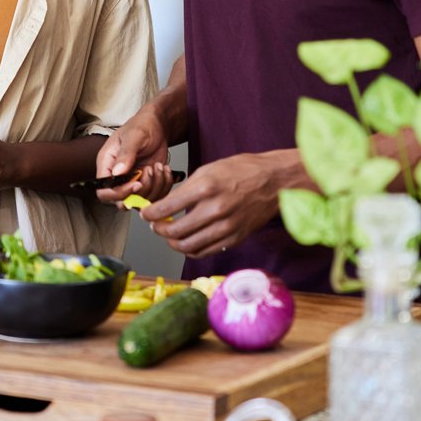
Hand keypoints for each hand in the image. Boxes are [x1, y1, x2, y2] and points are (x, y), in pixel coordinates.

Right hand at [96, 106, 171, 204]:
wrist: (157, 126)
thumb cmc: (142, 126)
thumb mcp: (134, 136)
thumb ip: (125, 154)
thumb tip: (117, 172)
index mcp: (107, 164)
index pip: (104, 191)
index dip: (119, 193)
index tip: (137, 183)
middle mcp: (117, 177)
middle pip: (121, 201)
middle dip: (141, 191)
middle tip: (150, 170)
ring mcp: (132, 182)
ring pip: (140, 201)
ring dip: (155, 185)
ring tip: (158, 166)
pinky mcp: (147, 185)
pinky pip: (155, 197)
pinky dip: (164, 186)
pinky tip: (164, 169)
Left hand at [140, 153, 289, 258]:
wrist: (274, 181)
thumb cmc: (242, 171)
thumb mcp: (209, 169)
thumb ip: (187, 189)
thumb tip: (167, 205)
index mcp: (205, 187)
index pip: (167, 207)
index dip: (150, 214)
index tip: (146, 213)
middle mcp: (215, 209)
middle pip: (175, 231)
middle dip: (158, 229)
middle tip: (155, 224)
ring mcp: (226, 227)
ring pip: (188, 246)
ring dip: (172, 242)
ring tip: (168, 234)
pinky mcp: (234, 239)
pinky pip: (205, 251)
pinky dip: (191, 249)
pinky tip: (187, 241)